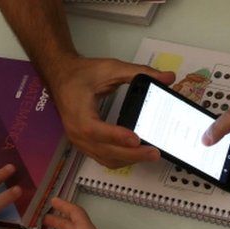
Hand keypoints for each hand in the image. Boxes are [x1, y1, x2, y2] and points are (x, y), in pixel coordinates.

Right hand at [48, 57, 174, 167]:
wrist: (61, 76)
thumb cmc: (82, 73)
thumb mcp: (110, 68)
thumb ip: (139, 72)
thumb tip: (168, 77)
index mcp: (78, 112)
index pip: (95, 130)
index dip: (116, 136)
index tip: (136, 139)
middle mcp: (76, 131)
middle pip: (105, 150)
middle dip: (132, 154)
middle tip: (155, 152)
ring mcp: (80, 141)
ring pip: (106, 158)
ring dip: (129, 159)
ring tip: (151, 154)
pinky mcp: (86, 145)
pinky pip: (104, 158)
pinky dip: (122, 159)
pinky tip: (137, 154)